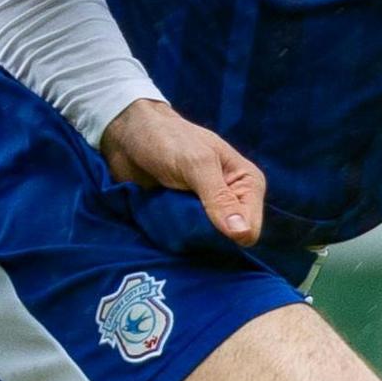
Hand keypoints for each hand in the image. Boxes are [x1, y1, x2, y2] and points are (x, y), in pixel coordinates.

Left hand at [98, 98, 263, 247]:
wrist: (132, 137)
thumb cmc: (168, 140)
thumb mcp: (197, 165)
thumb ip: (219, 198)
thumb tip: (242, 233)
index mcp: (247, 184)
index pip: (249, 229)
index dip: (229, 234)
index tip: (200, 223)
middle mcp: (233, 201)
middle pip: (229, 241)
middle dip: (207, 238)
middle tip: (183, 223)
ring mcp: (209, 212)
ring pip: (207, 243)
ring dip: (189, 239)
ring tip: (171, 223)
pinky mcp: (187, 219)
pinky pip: (188, 241)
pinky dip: (176, 238)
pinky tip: (165, 227)